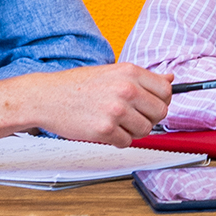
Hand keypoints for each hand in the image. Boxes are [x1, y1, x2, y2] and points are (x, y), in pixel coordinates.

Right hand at [11, 64, 172, 144]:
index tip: (150, 104)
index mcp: (130, 72)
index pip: (166, 91)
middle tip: (131, 116)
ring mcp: (116, 111)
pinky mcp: (105, 130)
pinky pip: (127, 142)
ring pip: (146, 130)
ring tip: (115, 122)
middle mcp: (126, 90)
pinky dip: (118, 140)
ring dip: (133, 130)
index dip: (161, 100)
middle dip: (149, 117)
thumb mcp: (112, 72)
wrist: (45, 97)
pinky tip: (105, 129)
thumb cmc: (77, 85)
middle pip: (160, 112)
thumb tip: (170, 79)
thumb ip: (142, 78)